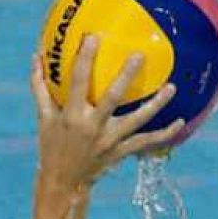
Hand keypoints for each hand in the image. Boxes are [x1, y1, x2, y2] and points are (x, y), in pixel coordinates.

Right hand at [32, 34, 182, 195]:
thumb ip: (40, 87)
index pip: (78, 82)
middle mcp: (91, 127)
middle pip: (112, 98)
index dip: (84, 59)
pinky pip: (145, 142)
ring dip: (156, 104)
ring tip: (172, 87)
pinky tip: (180, 122)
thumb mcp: (43, 117)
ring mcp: (108, 141)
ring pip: (137, 120)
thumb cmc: (51, 145)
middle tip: (139, 55)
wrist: (62, 182)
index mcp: (71, 116)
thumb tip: (36, 56)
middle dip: (125, 76)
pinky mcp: (120, 152)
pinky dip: (164, 134)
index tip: (93, 37)